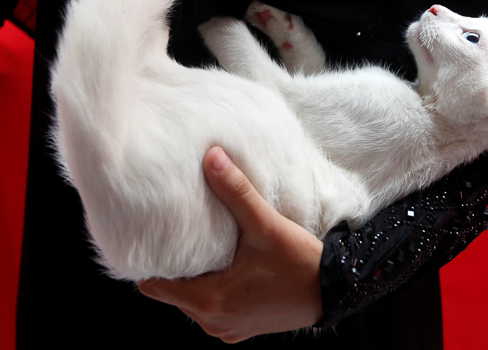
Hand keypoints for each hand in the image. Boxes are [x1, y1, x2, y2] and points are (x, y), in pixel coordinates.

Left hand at [137, 147, 323, 342]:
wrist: (336, 292)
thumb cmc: (301, 263)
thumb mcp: (266, 225)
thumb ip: (237, 192)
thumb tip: (212, 157)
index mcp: (209, 301)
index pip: (154, 286)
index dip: (152, 261)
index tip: (156, 237)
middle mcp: (212, 322)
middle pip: (172, 293)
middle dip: (174, 266)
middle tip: (178, 235)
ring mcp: (226, 329)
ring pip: (191, 302)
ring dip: (194, 279)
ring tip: (202, 248)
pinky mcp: (241, 330)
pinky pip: (212, 310)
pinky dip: (213, 290)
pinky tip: (225, 267)